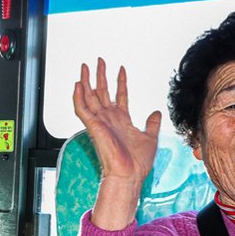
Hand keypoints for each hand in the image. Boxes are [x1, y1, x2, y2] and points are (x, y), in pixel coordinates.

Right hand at [73, 60, 162, 229]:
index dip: (120, 82)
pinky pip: (82, 110)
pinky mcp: (93, 127)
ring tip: (85, 66)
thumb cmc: (138, 163)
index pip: (119, 96)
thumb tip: (157, 112)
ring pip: (89, 97)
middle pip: (101, 93)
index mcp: (122, 121)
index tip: (121, 69)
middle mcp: (109, 120)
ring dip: (87, 81)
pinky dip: (78, 97)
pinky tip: (78, 84)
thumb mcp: (151, 139)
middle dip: (100, 76)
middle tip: (99, 60)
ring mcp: (100, 123)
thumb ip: (152, 125)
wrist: (129, 175)